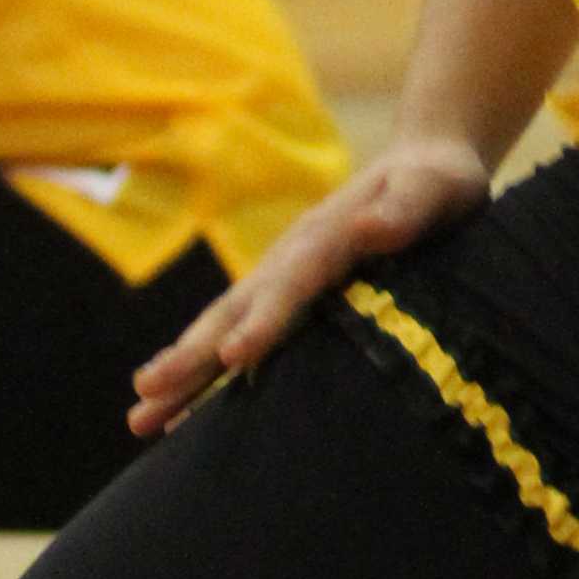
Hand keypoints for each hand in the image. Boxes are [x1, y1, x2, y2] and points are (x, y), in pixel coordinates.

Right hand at [129, 132, 492, 433]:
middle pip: (235, 309)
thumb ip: (406, 207)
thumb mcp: (436, 186)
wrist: (425, 159)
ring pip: (224, 327)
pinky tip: (180, 418)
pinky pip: (239, 335)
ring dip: (183, 371)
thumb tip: (370, 226)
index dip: (262, 320)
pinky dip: (206, 374)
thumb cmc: (438, 181)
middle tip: (148, 395)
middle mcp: (292, 257)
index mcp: (327, 236)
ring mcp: (282, 276)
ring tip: (139, 418)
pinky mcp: (288, 294)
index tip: (231, 356)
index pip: (291, 282)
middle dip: (192, 355)